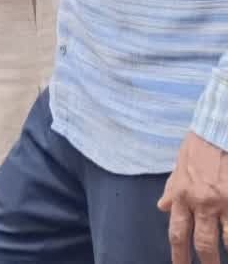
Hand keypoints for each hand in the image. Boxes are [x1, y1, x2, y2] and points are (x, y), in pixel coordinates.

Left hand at [159, 131, 227, 263]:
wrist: (217, 132)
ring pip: (226, 240)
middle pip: (203, 244)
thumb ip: (171, 190)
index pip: (177, 233)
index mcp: (181, 197)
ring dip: (226, 253)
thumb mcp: (177, 168)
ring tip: (225, 259)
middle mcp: (201, 203)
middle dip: (207, 261)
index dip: (179, 255)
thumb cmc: (198, 148)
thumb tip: (162, 207)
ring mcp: (223, 203)